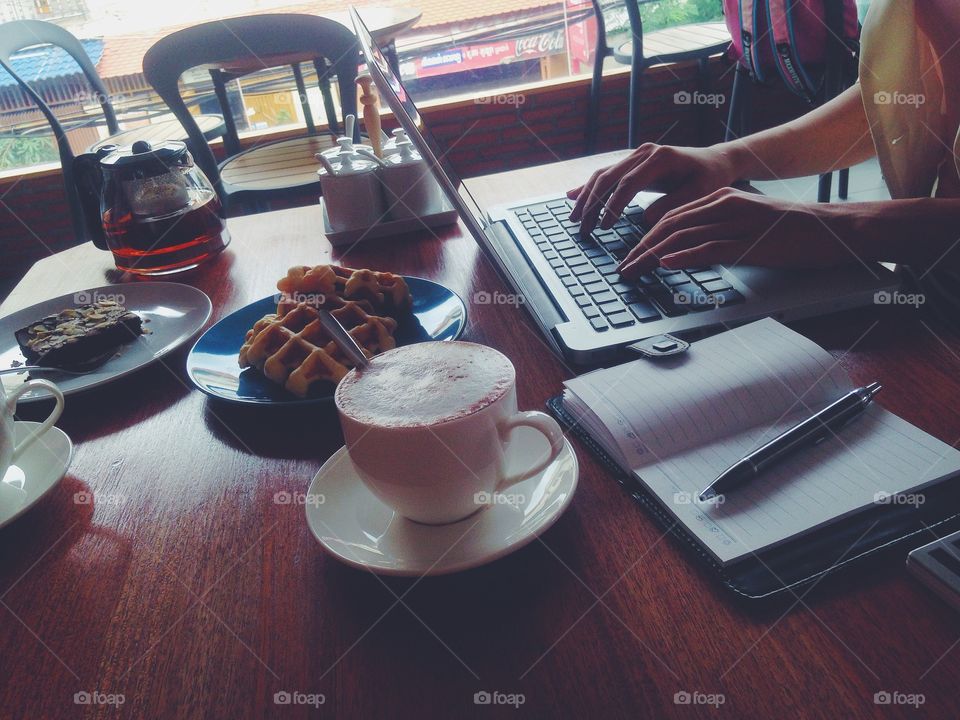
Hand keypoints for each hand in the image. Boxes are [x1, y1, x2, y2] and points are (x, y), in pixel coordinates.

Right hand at [567, 143, 741, 235]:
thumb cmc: (709, 178)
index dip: (613, 205)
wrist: (713, 161)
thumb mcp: (699, 193)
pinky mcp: (632, 162)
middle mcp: (644, 153)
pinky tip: (572, 196)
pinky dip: (589, 187)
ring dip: (586, 198)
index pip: (628, 183)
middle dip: (592, 204)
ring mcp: (636, 155)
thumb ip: (673, 204)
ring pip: (603, 175)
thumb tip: (646, 220)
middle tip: (583, 229)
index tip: (605, 227)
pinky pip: (606, 174)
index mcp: (660, 158)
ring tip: (575, 220)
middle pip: (608, 178)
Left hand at [617, 188, 865, 276]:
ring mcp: (737, 222)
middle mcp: (725, 205)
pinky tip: (667, 264)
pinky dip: (685, 255)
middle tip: (623, 268)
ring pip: (684, 235)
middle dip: (641, 248)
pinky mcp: (751, 241)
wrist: (833, 228)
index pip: (672, 216)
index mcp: (721, 199)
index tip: (629, 255)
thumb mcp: (747, 226)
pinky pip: (711, 247)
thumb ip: (717, 233)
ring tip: (634, 271)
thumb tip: (684, 252)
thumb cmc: (792, 231)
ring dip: (653, 256)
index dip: (645, 237)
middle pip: (670, 225)